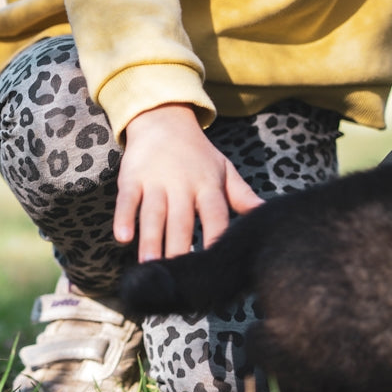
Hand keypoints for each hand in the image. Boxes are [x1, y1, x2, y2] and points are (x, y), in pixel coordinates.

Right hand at [113, 104, 262, 260]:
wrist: (164, 118)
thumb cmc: (198, 153)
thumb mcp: (224, 171)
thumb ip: (243, 197)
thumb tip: (268, 215)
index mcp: (208, 185)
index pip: (215, 215)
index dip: (216, 236)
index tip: (215, 261)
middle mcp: (182, 185)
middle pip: (182, 220)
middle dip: (179, 246)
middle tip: (177, 273)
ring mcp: (156, 182)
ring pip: (153, 214)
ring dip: (151, 239)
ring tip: (150, 264)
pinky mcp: (132, 178)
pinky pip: (127, 200)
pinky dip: (124, 218)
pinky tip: (122, 237)